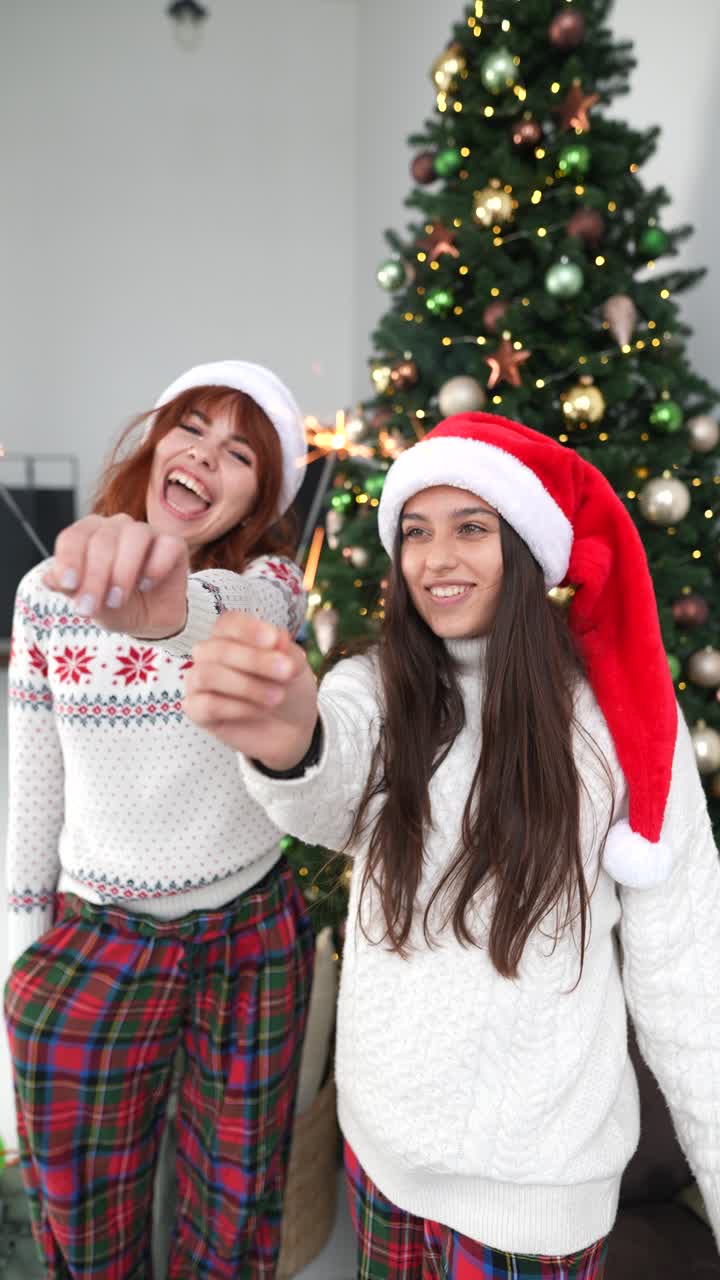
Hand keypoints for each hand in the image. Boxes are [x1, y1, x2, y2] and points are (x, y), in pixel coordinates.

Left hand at [44, 514, 189, 637]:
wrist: (149, 620)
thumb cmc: (115, 605)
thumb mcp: (88, 603)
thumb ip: (69, 589)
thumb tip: (50, 579)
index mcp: (89, 534)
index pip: (74, 537)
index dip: (70, 560)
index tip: (69, 585)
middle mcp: (117, 527)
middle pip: (103, 539)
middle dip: (95, 576)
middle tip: (91, 606)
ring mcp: (147, 533)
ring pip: (135, 535)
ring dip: (123, 570)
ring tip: (117, 599)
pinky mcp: (174, 545)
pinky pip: (167, 545)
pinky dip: (155, 567)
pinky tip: (147, 585)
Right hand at [184, 612, 317, 768]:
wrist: (291, 727)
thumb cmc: (287, 687)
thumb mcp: (294, 665)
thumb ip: (286, 650)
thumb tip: (278, 638)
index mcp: (231, 636)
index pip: (228, 623)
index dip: (249, 630)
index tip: (274, 640)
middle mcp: (210, 655)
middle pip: (218, 648)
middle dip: (255, 660)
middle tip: (286, 671)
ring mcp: (199, 682)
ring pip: (208, 675)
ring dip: (246, 685)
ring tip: (277, 696)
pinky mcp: (196, 710)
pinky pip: (206, 704)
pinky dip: (236, 708)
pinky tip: (258, 711)